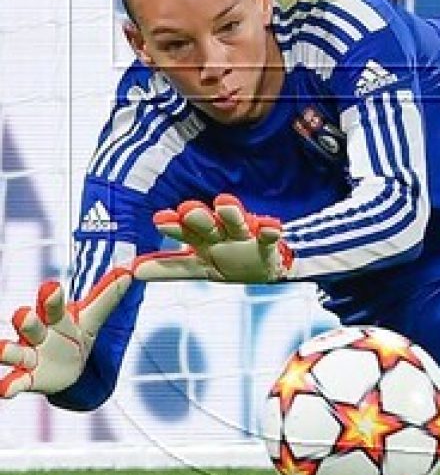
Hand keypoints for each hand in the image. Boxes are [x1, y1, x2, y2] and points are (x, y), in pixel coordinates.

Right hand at [0, 270, 131, 397]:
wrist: (67, 368)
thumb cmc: (76, 334)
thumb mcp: (92, 317)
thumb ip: (108, 296)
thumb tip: (130, 270)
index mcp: (56, 317)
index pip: (55, 305)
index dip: (52, 297)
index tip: (51, 287)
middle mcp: (39, 334)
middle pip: (32, 325)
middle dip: (27, 319)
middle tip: (22, 314)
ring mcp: (30, 356)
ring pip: (16, 352)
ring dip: (7, 351)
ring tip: (0, 349)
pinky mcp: (28, 378)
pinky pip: (16, 382)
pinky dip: (9, 385)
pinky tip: (3, 389)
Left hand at [132, 194, 294, 283]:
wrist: (263, 270)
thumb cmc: (227, 262)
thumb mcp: (198, 267)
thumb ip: (170, 268)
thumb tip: (134, 270)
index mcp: (203, 241)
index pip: (185, 233)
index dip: (173, 227)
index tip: (159, 220)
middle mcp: (221, 235)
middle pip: (208, 225)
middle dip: (198, 217)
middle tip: (187, 210)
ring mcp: (244, 237)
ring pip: (237, 224)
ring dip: (231, 214)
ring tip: (224, 204)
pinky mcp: (267, 243)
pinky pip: (269, 236)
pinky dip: (269, 231)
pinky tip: (270, 227)